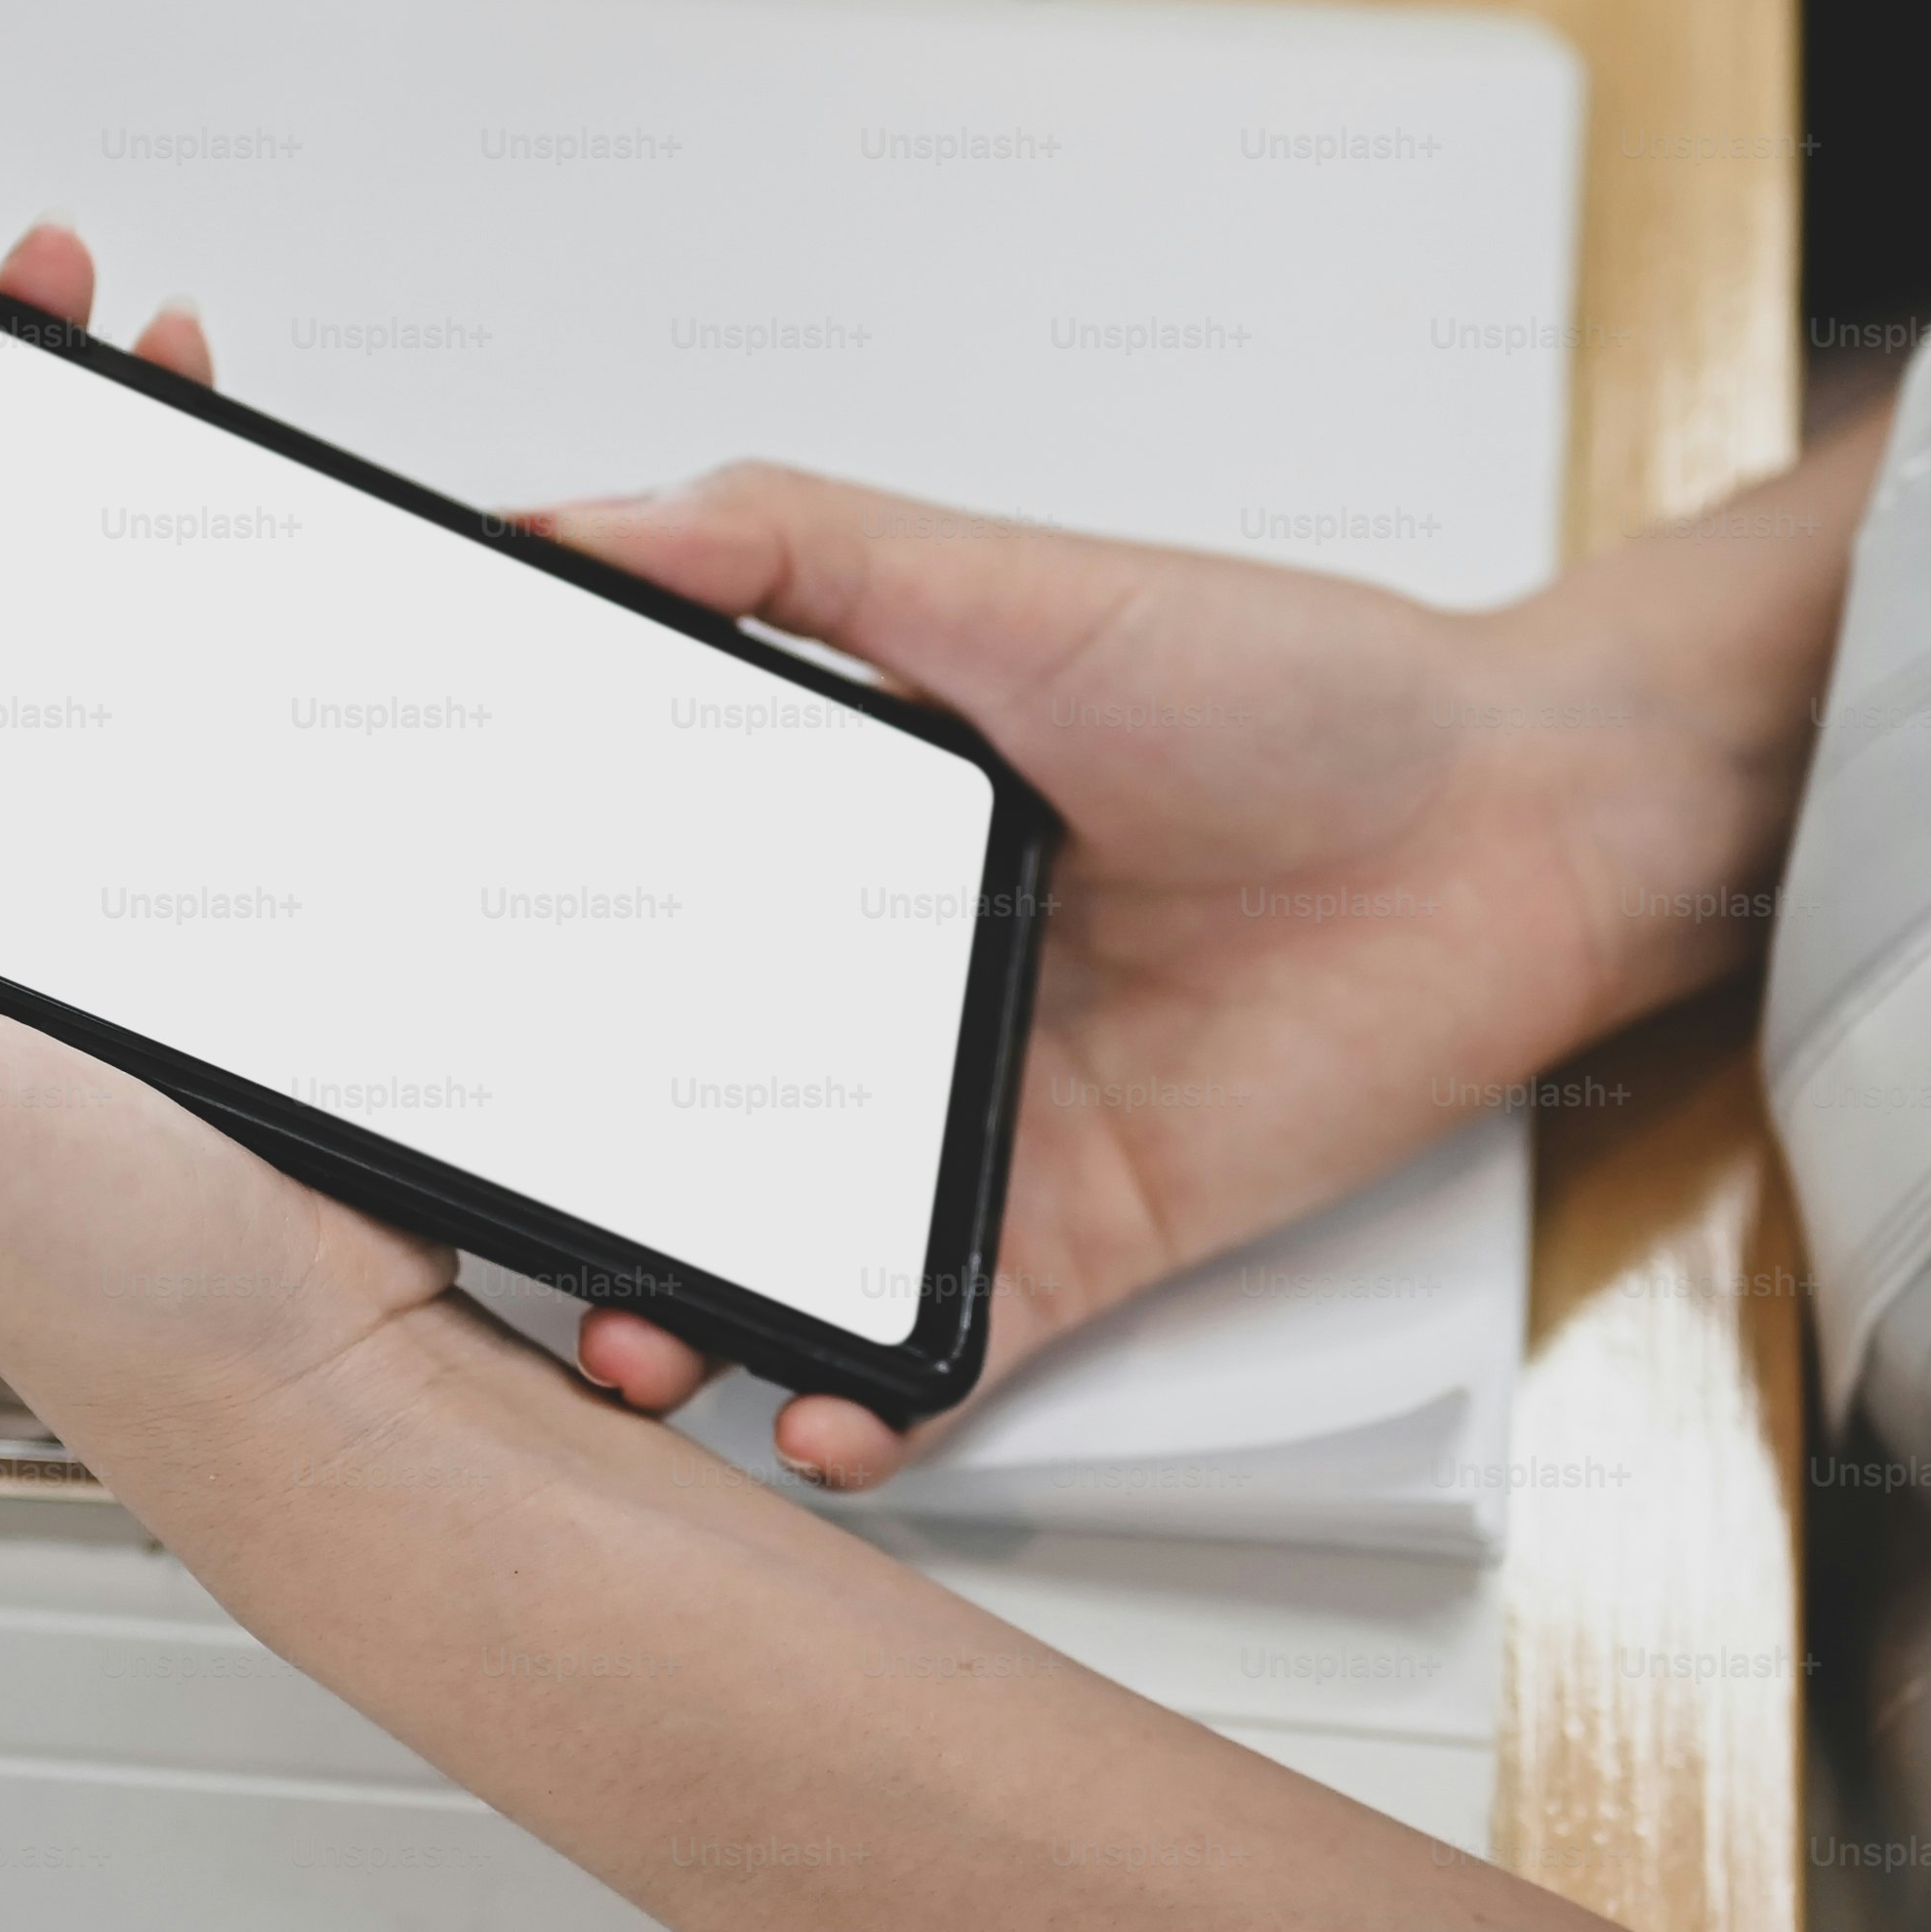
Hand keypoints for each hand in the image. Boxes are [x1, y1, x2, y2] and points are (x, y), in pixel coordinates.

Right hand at [521, 470, 1814, 1483]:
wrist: (1521, 812)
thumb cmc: (1295, 684)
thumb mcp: (1008, 578)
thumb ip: (788, 549)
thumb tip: (580, 522)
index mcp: (851, 841)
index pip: (638, 910)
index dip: (523, 964)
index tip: (409, 1002)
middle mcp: (898, 996)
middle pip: (689, 1112)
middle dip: (574, 1185)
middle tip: (483, 1215)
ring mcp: (980, 1126)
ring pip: (792, 1251)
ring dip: (691, 1312)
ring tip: (627, 1341)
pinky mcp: (1083, 1232)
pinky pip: (947, 1344)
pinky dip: (871, 1396)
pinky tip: (812, 1409)